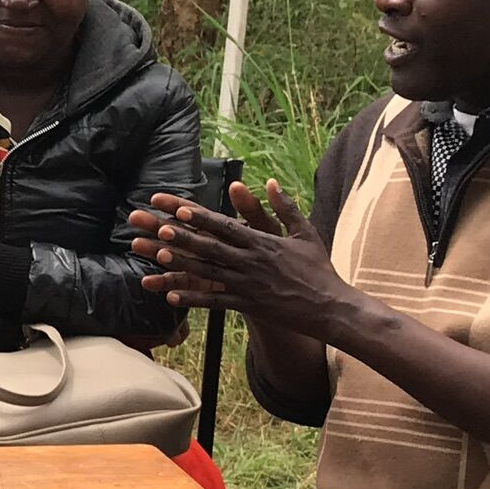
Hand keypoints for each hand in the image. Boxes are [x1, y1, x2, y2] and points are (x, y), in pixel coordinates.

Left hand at [127, 180, 354, 337]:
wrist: (330, 307)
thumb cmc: (318, 268)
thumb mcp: (305, 233)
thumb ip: (286, 208)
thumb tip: (272, 182)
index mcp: (263, 242)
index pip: (226, 226)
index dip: (201, 217)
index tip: (179, 208)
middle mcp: (252, 262)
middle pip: (211, 247)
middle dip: (184, 236)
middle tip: (158, 227)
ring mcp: (248, 284)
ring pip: (209, 273)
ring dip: (183, 264)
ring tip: (159, 257)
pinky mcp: (248, 305)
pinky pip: (216, 301)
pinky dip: (194, 298)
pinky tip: (172, 297)